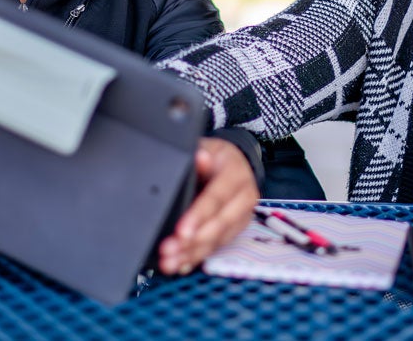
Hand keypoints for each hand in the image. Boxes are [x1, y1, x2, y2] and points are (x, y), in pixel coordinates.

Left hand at [156, 137, 258, 273]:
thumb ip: (201, 152)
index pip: (217, 197)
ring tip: (170, 263)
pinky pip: (217, 246)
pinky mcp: (235, 229)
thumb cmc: (217, 156)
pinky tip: (182, 265)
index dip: (199, 215)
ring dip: (193, 253)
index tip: (181, 231)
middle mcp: (244, 197)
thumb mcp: (209, 147)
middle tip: (169, 252)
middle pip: (219, 224)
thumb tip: (199, 157)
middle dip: (193, 241)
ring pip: (218, 239)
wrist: (237, 163)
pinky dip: (198, 257)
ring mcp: (242, 216)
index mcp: (236, 174)